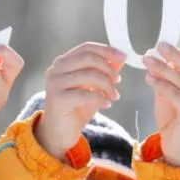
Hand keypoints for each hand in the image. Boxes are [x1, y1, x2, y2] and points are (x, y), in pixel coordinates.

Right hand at [35, 42, 126, 159]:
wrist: (59, 132)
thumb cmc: (76, 108)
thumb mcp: (94, 86)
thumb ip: (105, 71)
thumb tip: (120, 57)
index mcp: (63, 62)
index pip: (86, 47)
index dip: (106, 50)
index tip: (123, 57)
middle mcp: (56, 69)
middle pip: (88, 58)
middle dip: (108, 69)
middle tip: (118, 81)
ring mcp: (55, 84)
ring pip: (89, 75)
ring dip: (107, 85)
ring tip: (114, 96)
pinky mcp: (57, 99)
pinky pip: (86, 94)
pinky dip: (100, 98)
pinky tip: (106, 104)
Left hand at [144, 43, 179, 166]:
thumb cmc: (177, 120)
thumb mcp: (173, 93)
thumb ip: (167, 77)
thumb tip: (155, 58)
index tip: (164, 48)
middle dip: (174, 54)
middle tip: (158, 46)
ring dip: (162, 68)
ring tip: (147, 62)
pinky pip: (176, 93)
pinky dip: (161, 84)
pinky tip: (150, 80)